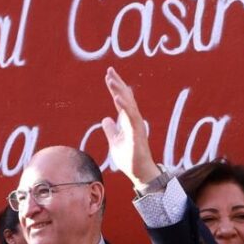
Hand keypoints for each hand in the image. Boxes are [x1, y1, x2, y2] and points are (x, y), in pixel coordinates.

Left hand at [100, 67, 159, 187]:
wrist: (138, 173)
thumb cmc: (129, 158)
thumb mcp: (115, 142)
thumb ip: (111, 130)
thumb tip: (105, 119)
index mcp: (128, 121)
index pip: (121, 100)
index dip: (116, 87)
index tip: (109, 75)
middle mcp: (133, 120)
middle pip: (126, 98)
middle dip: (118, 84)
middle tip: (109, 70)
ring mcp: (136, 126)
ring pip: (128, 104)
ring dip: (120, 91)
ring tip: (111, 80)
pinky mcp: (137, 134)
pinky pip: (131, 117)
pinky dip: (124, 106)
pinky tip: (117, 97)